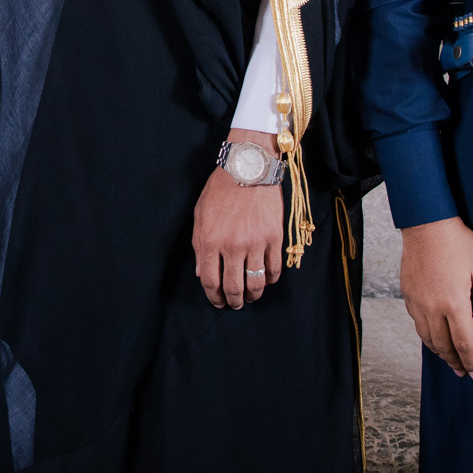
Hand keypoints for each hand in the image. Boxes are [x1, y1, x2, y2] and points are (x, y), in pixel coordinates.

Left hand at [191, 131, 283, 309]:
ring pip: (255, 282)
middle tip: (235, 304)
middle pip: (233, 287)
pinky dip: (270, 279)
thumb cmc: (220, 189)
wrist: (248, 168)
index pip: (210, 281)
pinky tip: (266, 280)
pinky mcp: (274, 238)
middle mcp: (231, 246)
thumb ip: (199, 246)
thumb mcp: (200, 215)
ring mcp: (255, 243)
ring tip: (251, 297)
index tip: (217, 302)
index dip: (213, 297)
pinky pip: (274, 268)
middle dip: (234, 301)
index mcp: (209, 241)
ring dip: (253, 295)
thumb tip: (202, 273)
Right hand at [399, 216, 472, 380]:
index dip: (472, 362)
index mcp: (454, 304)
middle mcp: (432, 308)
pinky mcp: (407, 295)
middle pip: (444, 346)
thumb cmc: (457, 243)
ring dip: (440, 353)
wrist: (426, 224)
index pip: (464, 343)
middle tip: (464, 373)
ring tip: (450, 361)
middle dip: (456, 363)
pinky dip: (427, 336)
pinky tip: (433, 337)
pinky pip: (417, 324)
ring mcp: (417, 303)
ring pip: (427, 338)